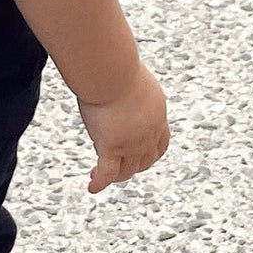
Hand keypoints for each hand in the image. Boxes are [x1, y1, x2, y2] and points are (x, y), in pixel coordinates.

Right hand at [78, 65, 169, 193]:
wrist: (113, 72)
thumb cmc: (117, 66)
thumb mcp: (130, 77)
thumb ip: (126, 84)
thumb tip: (115, 73)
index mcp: (157, 115)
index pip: (160, 143)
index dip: (150, 153)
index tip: (139, 156)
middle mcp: (149, 133)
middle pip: (145, 161)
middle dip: (132, 166)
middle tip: (117, 166)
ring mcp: (132, 143)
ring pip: (126, 170)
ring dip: (115, 176)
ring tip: (99, 175)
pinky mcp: (112, 147)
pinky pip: (107, 172)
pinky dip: (100, 182)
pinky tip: (92, 186)